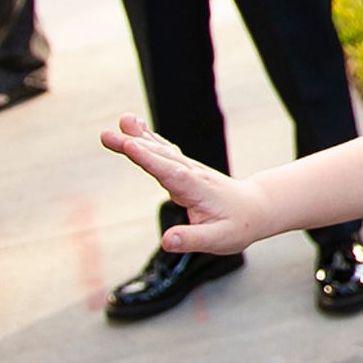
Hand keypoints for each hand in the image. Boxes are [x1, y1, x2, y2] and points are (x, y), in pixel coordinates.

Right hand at [100, 113, 276, 253]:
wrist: (256, 208)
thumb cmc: (238, 225)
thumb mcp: (219, 239)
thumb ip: (192, 239)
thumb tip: (166, 241)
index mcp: (196, 189)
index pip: (170, 173)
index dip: (149, 159)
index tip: (129, 146)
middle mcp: (191, 174)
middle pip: (159, 157)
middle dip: (133, 145)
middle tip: (105, 135)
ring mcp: (188, 169)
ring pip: (161, 150)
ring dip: (138, 137)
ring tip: (120, 121)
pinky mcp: (184, 169)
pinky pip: (164, 151)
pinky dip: (148, 139)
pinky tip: (134, 127)